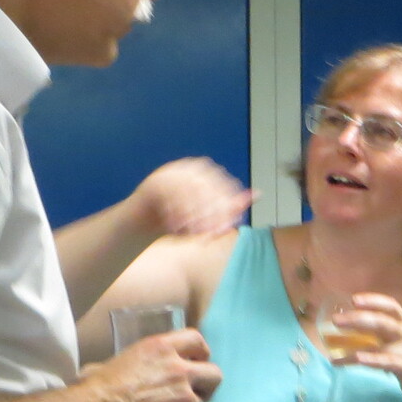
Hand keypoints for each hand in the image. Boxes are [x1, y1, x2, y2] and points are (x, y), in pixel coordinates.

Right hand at [81, 329, 220, 401]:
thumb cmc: (98, 387)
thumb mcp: (123, 359)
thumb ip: (146, 361)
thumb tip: (140, 369)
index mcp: (163, 349)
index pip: (197, 341)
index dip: (199, 353)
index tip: (195, 362)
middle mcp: (181, 372)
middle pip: (214, 374)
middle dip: (205, 384)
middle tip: (190, 392)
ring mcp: (187, 401)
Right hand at [125, 158, 251, 238]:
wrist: (143, 224)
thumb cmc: (179, 221)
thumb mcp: (208, 217)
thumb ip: (231, 206)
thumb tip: (258, 193)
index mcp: (206, 172)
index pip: (224, 185)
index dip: (227, 209)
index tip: (227, 229)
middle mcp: (190, 167)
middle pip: (208, 187)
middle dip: (211, 214)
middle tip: (211, 234)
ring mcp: (171, 172)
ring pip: (189, 190)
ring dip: (193, 214)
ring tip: (193, 233)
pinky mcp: (155, 182)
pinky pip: (169, 194)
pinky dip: (174, 213)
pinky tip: (176, 228)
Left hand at [327, 294, 401, 401]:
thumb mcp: (398, 340)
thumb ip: (379, 332)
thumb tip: (347, 326)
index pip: (390, 306)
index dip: (372, 301)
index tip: (353, 300)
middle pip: (381, 322)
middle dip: (357, 319)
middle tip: (336, 321)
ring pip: (379, 345)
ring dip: (354, 346)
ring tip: (334, 348)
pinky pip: (385, 362)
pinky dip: (369, 360)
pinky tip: (353, 361)